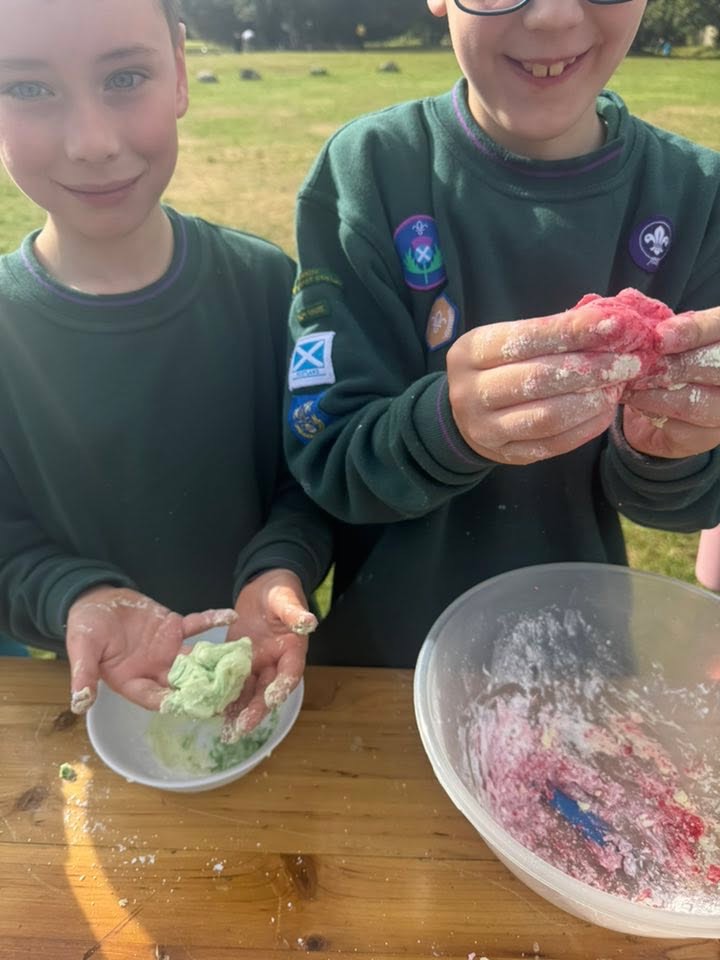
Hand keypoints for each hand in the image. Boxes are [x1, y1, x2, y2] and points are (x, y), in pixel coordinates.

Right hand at [66, 586, 236, 713]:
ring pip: (195, 657)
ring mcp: (168, 650)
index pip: (153, 697)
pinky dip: (212, 620)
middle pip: (182, 683)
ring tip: (240, 660)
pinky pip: (196, 625)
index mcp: (131, 681)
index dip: (170, 702)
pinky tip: (231, 616)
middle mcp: (154, 670)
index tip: (191, 707)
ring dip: (217, 659)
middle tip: (231, 694)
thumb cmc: (85, 628)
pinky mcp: (175, 628)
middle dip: (205, 689)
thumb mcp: (81, 650)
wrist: (95, 600)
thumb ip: (84, 675)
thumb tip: (79, 703)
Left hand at [221, 569, 316, 740]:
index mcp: (292, 650)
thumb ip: (295, 612)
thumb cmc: (279, 592)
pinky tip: (213, 712)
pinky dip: (226, 698)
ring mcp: (257, 665)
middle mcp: (276, 663)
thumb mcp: (286, 599)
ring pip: (250, 692)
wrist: (263, 587)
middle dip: (256, 710)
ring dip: (239, 712)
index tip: (272, 698)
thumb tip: (309, 621)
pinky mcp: (239, 663)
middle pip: (268, 690)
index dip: (282, 686)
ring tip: (227, 732)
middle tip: (242, 728)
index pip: (290, 672)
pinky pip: (233, 683)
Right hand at [446, 303, 641, 464]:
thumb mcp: (510, 340)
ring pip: (548, 416)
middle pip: (538, 379)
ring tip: (618, 387)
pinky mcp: (505, 455)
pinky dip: (586, 427)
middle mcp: (470, 391)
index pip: (526, 338)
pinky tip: (604, 411)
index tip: (615, 324)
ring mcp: (485, 428)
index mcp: (470, 352)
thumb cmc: (499, 367)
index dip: (573, 331)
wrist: (464, 415)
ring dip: (592, 401)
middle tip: (629, 362)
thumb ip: (552, 332)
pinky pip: (554, 444)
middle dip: (591, 369)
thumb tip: (610, 322)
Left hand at [622, 307, 719, 457]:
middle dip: (670, 364)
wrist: (668, 408)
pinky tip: (632, 399)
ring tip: (627, 382)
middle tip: (636, 363)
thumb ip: (660, 323)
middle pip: (713, 366)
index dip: (695, 331)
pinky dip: (649, 409)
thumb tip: (626, 302)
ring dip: (652, 390)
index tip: (659, 337)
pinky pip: (677, 423)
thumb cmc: (670, 359)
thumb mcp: (669, 335)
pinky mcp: (709, 435)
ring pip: (693, 400)